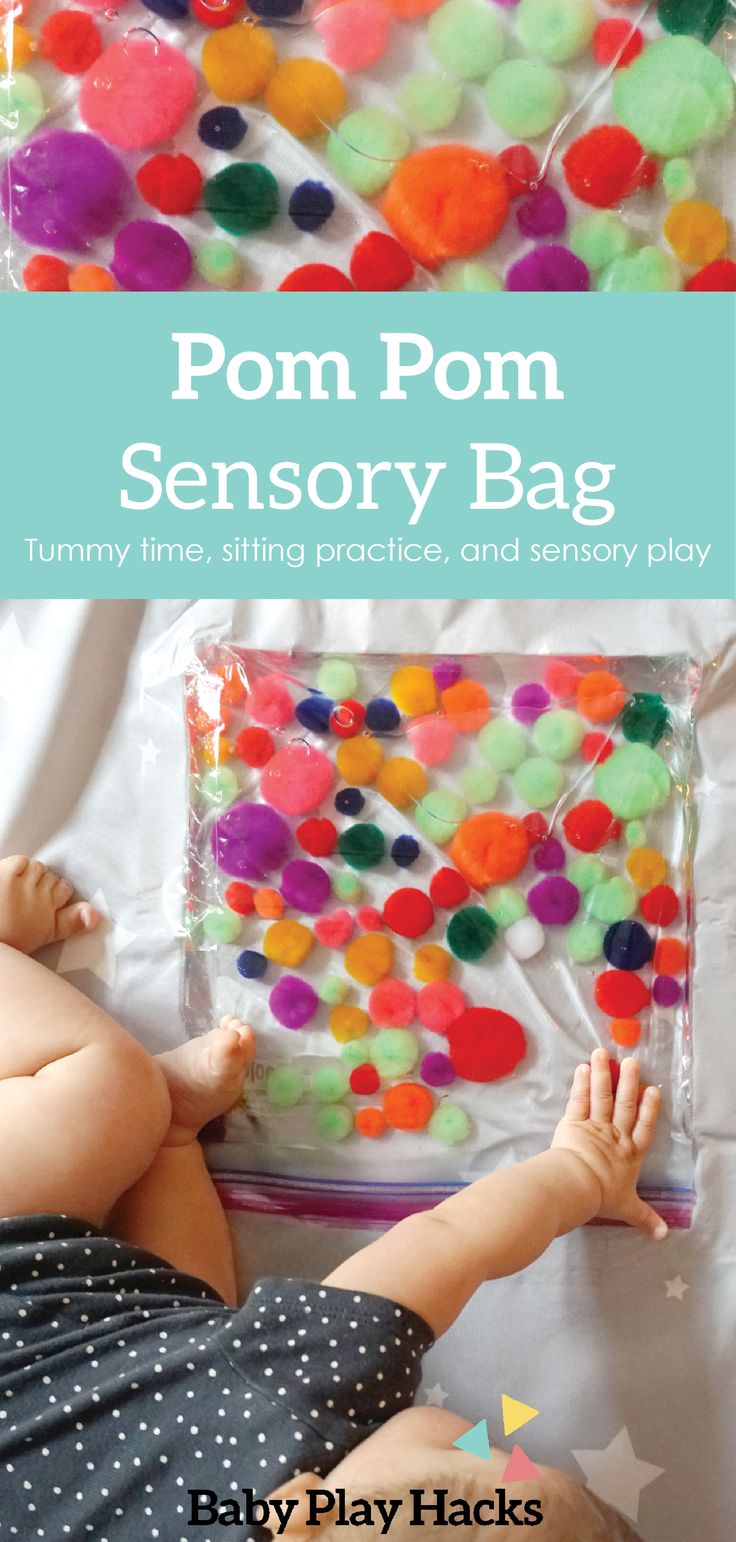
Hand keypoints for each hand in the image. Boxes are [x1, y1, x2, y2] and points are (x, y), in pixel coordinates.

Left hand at [551, 1048, 666, 1239]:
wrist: (577, 1186)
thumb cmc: (602, 1197)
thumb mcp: (628, 1209)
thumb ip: (645, 1218)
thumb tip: (663, 1236)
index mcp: (629, 1154)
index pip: (643, 1128)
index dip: (648, 1110)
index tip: (653, 1090)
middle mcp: (615, 1136)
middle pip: (624, 1106)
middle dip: (629, 1083)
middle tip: (632, 1062)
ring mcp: (594, 1127)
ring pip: (601, 1097)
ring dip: (602, 1075)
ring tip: (602, 1053)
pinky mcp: (573, 1123)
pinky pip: (579, 1101)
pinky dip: (581, 1084)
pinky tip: (582, 1068)